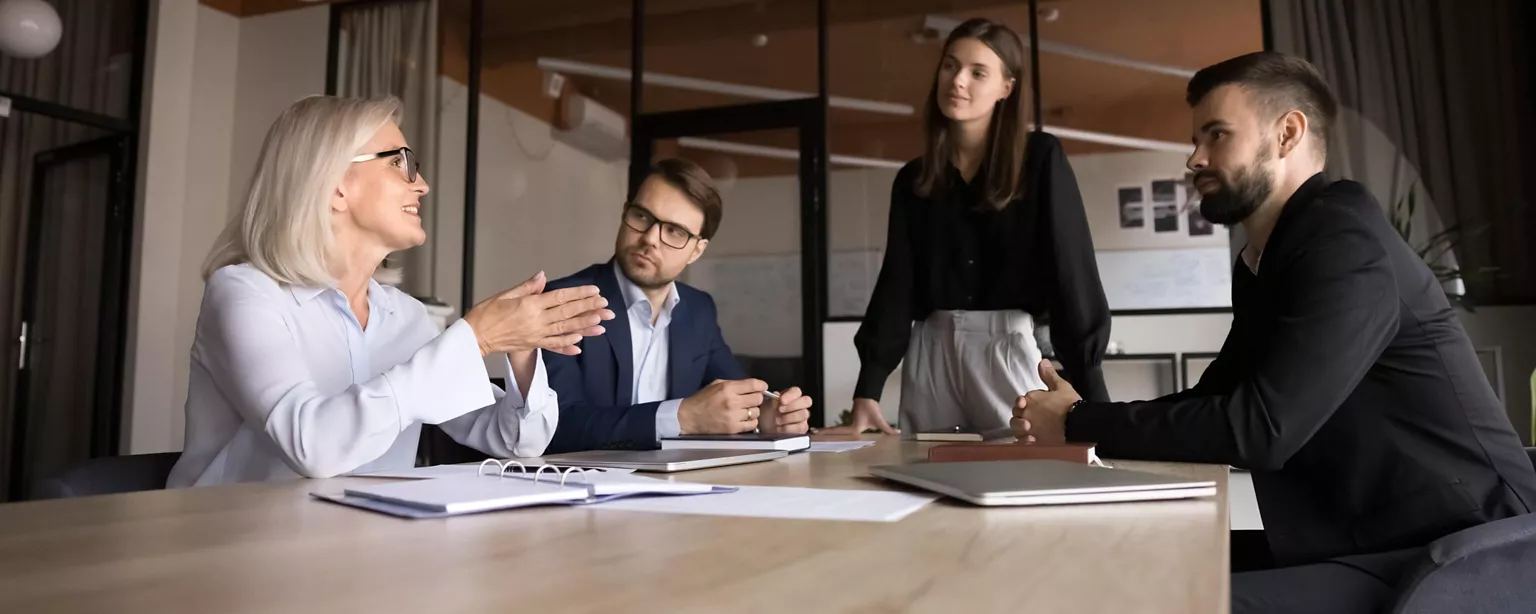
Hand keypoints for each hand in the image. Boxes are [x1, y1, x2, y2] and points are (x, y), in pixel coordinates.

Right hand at [462, 271, 614, 355]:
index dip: (579, 294)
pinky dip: (567, 345)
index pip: (560, 297)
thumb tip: (542, 276)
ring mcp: (535, 334)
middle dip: (588, 308)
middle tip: (606, 306)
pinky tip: (580, 343)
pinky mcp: (532, 344)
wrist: (474, 337)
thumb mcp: (505, 294)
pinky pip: (553, 345)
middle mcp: (535, 321)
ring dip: (584, 326)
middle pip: (567, 313)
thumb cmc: (486, 314)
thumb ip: (527, 287)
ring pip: (565, 330)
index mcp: (530, 305)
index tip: (595, 291)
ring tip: (601, 323)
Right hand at [679, 379, 766, 434]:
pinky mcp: (733, 428)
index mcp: (728, 388)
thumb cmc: (703, 400)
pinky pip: (752, 424)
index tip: (762, 387)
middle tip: (750, 399)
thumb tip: (753, 386)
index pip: (754, 385)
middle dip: (756, 398)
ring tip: (744, 410)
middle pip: (758, 398)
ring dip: (753, 410)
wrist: (690, 417)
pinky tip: (743, 418)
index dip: (761, 385)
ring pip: (756, 412)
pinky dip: (750, 421)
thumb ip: (735, 384)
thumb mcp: (717, 384)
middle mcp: (732, 402)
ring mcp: (733, 416)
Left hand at [759, 387, 812, 434]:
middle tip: (780, 410)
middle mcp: (801, 405)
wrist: (766, 427)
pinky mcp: (803, 428)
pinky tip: (780, 428)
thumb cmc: (769, 413)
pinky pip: (801, 427)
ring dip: (788, 418)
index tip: (781, 400)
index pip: (797, 391)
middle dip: (792, 406)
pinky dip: (788, 428)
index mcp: (792, 395)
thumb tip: (776, 395)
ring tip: (777, 420)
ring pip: (804, 414)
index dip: (790, 395)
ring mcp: (803, 416)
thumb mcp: (768, 404)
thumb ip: (773, 399)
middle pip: (806, 401)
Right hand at [815, 398, 897, 435]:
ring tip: (815, 435)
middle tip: (812, 434)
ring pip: (836, 430)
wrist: (867, 396)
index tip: (816, 432)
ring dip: (826, 432)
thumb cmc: (871, 408)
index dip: (827, 433)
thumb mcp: (879, 420)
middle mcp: (849, 426)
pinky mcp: (851, 422)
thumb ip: (887, 429)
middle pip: (834, 432)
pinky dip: (833, 431)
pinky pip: (840, 430)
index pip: (838, 432)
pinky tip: (828, 434)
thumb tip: (898, 433)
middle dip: (823, 433)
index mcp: (853, 428)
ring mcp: (848, 424)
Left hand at [1011, 360, 1079, 443]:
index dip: (1024, 403)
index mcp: (1030, 399)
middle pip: (1015, 415)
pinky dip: (1024, 441)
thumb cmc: (1071, 405)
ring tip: (1030, 429)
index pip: (1020, 401)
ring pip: (1016, 429)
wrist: (1079, 424)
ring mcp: (1029, 429)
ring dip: (1020, 428)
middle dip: (1021, 415)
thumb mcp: (1061, 386)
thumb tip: (1042, 362)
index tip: (1032, 405)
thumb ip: (1048, 375)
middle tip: (1032, 417)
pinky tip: (1032, 440)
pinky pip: (1022, 442)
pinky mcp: (1034, 441)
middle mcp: (1026, 414)